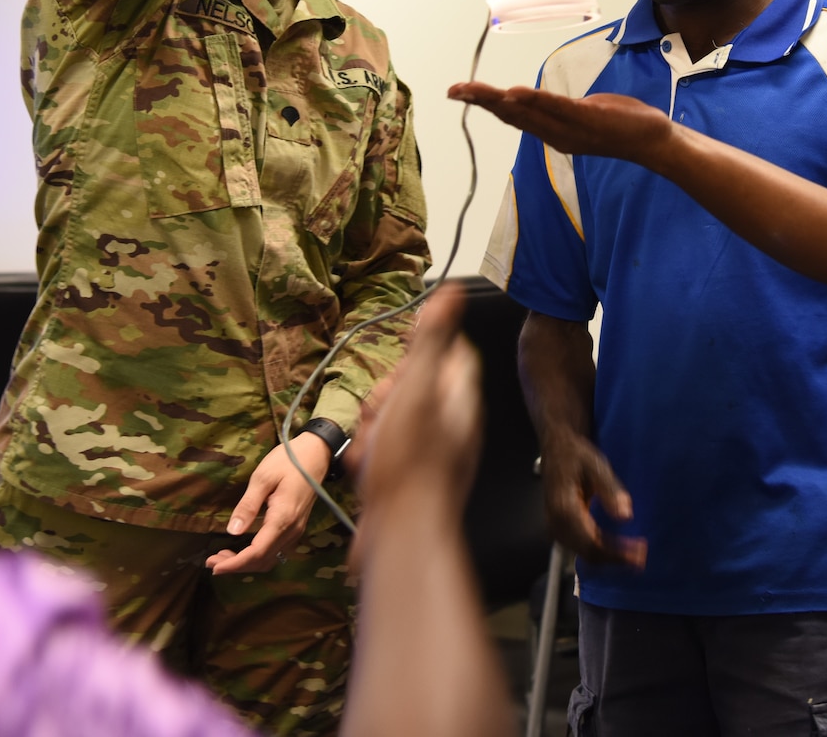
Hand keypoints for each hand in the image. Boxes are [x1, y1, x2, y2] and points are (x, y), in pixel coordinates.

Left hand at [207, 431, 328, 574]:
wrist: (317, 453)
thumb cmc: (288, 461)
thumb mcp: (263, 477)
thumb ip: (248, 505)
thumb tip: (233, 531)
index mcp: (283, 518)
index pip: (257, 552)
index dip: (234, 564)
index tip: (213, 566)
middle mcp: (292, 530)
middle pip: (263, 561)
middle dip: (237, 566)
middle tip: (211, 562)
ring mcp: (296, 530)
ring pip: (270, 559)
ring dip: (247, 563)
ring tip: (223, 557)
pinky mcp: (296, 527)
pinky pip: (276, 551)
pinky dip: (257, 556)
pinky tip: (243, 550)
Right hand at [350, 283, 483, 519]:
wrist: (401, 533)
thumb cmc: (410, 465)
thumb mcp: (417, 389)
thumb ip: (432, 340)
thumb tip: (451, 292)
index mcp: (461, 398)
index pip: (451, 352)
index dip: (420, 353)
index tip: (402, 367)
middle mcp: (453, 425)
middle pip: (415, 387)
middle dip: (387, 395)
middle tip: (383, 414)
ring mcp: (433, 454)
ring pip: (394, 420)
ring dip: (373, 429)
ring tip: (372, 449)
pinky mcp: (411, 479)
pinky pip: (384, 453)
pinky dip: (370, 459)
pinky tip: (365, 472)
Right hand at [448, 83, 674, 165]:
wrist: (652, 139)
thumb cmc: (619, 123)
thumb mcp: (582, 113)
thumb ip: (558, 109)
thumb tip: (540, 99)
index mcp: (551, 131)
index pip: (512, 115)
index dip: (484, 104)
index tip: (458, 92)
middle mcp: (555, 133)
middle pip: (511, 115)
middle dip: (480, 102)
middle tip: (453, 91)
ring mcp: (570, 127)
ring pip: (527, 112)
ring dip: (498, 100)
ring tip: (474, 91)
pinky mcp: (587, 118)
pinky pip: (557, 108)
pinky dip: (535, 101)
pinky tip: (516, 93)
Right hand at [539, 432, 645, 568]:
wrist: (556, 449)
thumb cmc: (577, 455)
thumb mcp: (596, 466)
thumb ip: (610, 491)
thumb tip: (626, 518)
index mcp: (564, 509)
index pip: (592, 544)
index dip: (617, 554)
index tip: (640, 555)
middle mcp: (557, 524)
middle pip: (589, 554)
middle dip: (616, 558)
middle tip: (643, 554)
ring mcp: (556, 529)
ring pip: (585, 555)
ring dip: (610, 557)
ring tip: (635, 552)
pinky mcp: (560, 529)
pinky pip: (581, 548)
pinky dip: (601, 551)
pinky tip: (618, 546)